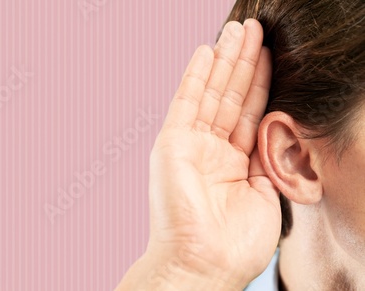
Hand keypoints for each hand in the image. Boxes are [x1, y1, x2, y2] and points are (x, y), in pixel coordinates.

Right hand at [117, 19, 280, 289]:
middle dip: (244, 62)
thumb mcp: (265, 193)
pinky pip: (186, 102)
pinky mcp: (172, 142)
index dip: (261, 84)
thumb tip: (275, 130)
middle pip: (231, 97)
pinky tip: (207, 51)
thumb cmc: (235, 242)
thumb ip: (266, 158)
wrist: (204, 264)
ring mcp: (189, 144)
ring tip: (239, 30)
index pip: (249, 114)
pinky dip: (196, 76)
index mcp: (232, 163)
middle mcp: (209, 150)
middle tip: (254, 29)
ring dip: (226, 61)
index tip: (271, 55)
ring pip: (212, 93)